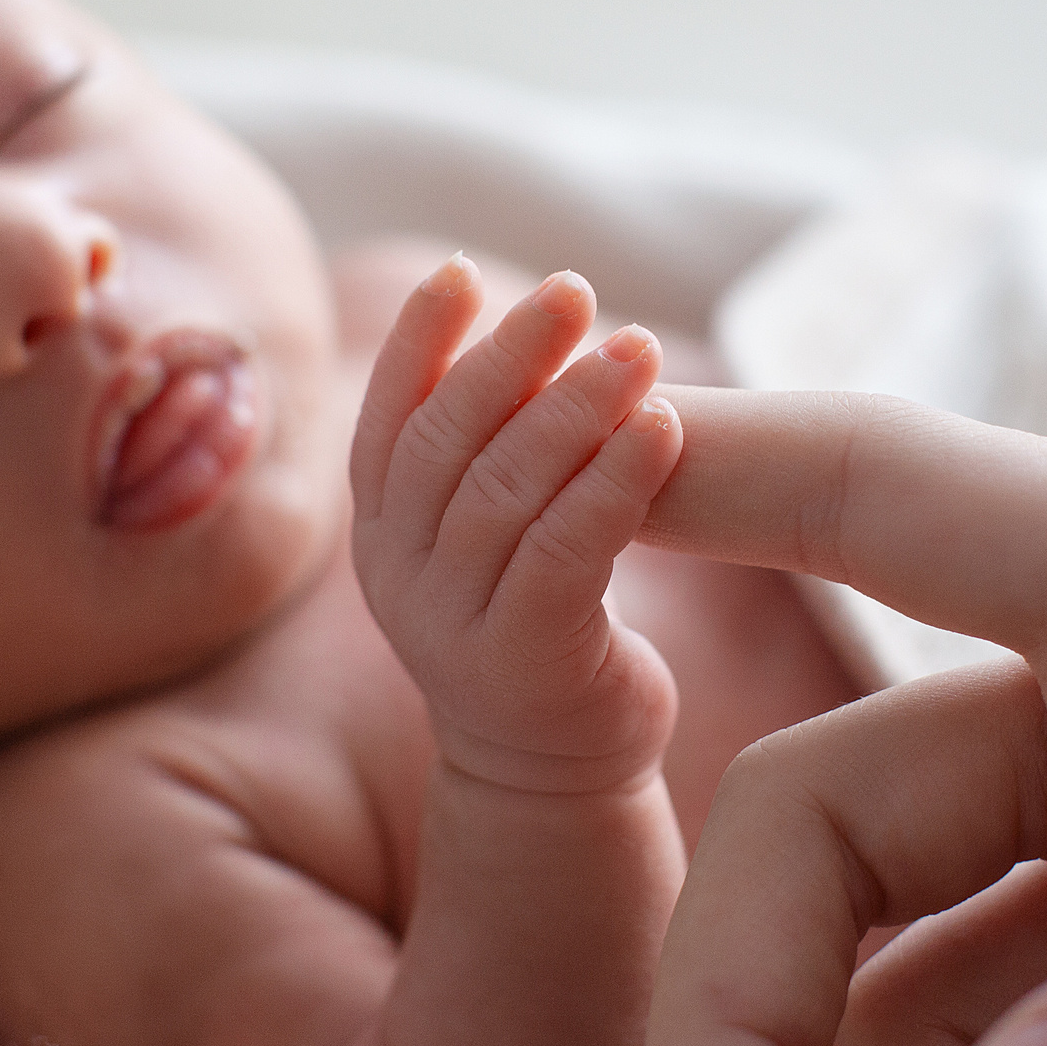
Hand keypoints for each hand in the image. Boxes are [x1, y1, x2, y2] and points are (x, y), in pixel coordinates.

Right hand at [350, 256, 681, 793]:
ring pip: (507, 491)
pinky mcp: (522, 660)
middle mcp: (399, 575)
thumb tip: (519, 331)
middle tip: (572, 288)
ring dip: (576, 408)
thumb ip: (483, 458)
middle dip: (509, 355)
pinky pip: (566, 551)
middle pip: (447, 441)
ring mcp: (453, 623)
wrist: (551, 774)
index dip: (417, 344)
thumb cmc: (537, 626)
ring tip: (637, 346)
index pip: (386, 420)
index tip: (460, 271)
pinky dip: (614, 482)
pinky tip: (664, 430)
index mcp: (382, 534)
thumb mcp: (488, 540)